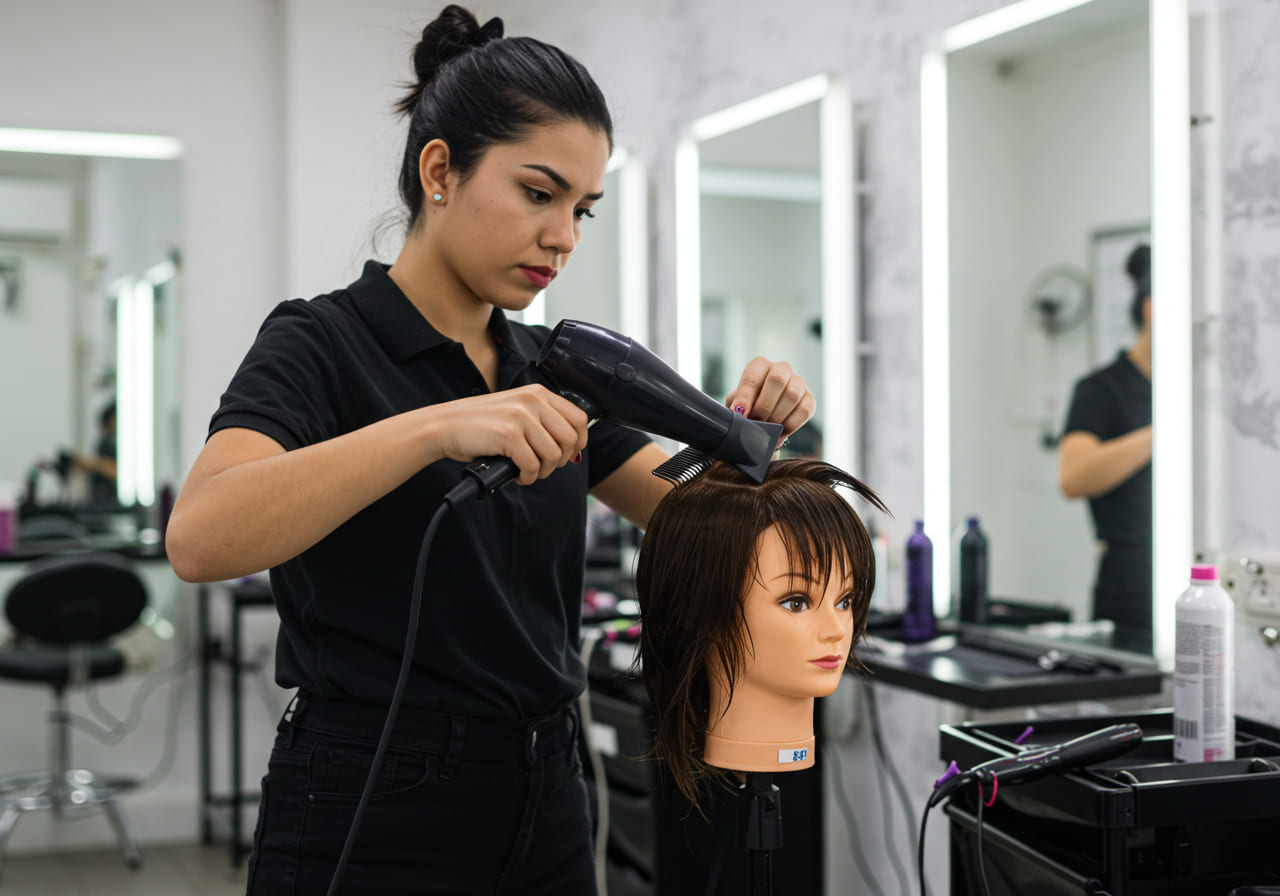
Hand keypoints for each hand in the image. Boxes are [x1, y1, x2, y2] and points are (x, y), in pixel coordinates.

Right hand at [434, 384, 588, 485]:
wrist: (444, 426)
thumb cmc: (479, 424)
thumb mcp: (516, 411)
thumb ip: (542, 421)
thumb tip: (573, 448)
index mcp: (537, 393)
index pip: (579, 418)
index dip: (578, 442)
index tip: (567, 455)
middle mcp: (532, 401)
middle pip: (570, 439)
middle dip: (561, 461)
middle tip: (543, 466)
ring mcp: (520, 417)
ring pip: (553, 455)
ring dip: (542, 471)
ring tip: (527, 471)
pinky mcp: (507, 435)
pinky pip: (532, 466)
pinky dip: (528, 477)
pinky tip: (517, 474)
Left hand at [723, 358, 814, 445]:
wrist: (763, 416)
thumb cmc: (748, 406)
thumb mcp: (737, 403)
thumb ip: (737, 406)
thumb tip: (740, 413)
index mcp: (760, 365)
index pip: (753, 376)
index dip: (746, 396)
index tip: (739, 412)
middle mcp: (781, 369)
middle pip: (777, 379)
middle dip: (764, 405)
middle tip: (755, 421)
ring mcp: (798, 383)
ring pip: (793, 394)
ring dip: (777, 415)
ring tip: (767, 428)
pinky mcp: (809, 400)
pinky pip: (805, 410)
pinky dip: (791, 424)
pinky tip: (779, 432)